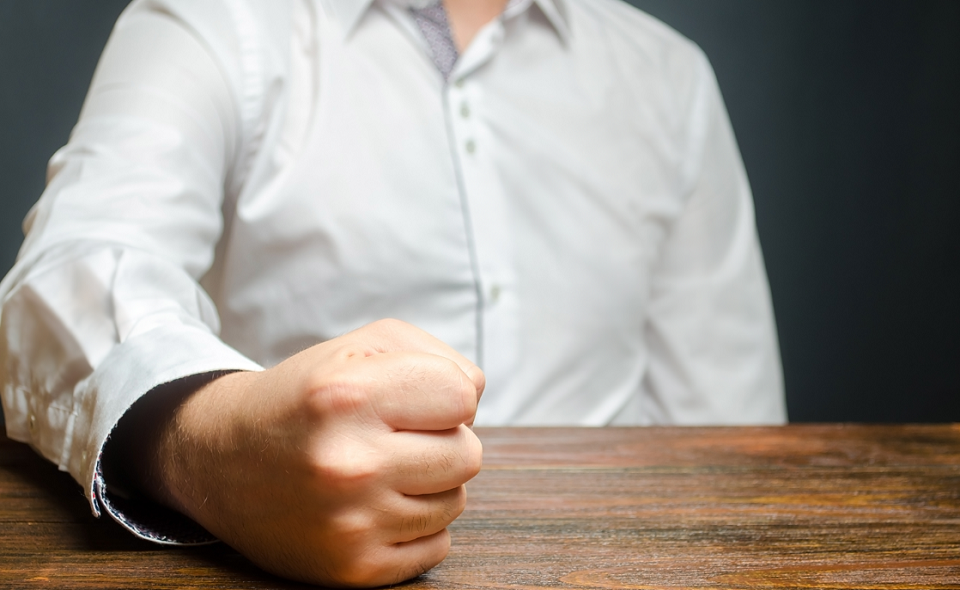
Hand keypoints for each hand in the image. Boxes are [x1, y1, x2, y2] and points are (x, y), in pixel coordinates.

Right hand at [142, 319, 484, 585]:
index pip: (463, 396)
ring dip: (428, 485)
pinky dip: (415, 526)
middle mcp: (348, 463)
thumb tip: (476, 398)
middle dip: (442, 440)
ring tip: (378, 470)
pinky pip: (436, 546)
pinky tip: (374, 506)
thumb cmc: (307, 396)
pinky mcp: (352, 569)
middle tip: (395, 437)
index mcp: (347, 396)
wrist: (221, 459)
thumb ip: (436, 356)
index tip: (411, 399)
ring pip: (455, 502)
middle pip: (468, 454)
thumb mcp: (361, 346)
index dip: (445, 394)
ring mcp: (350, 522)